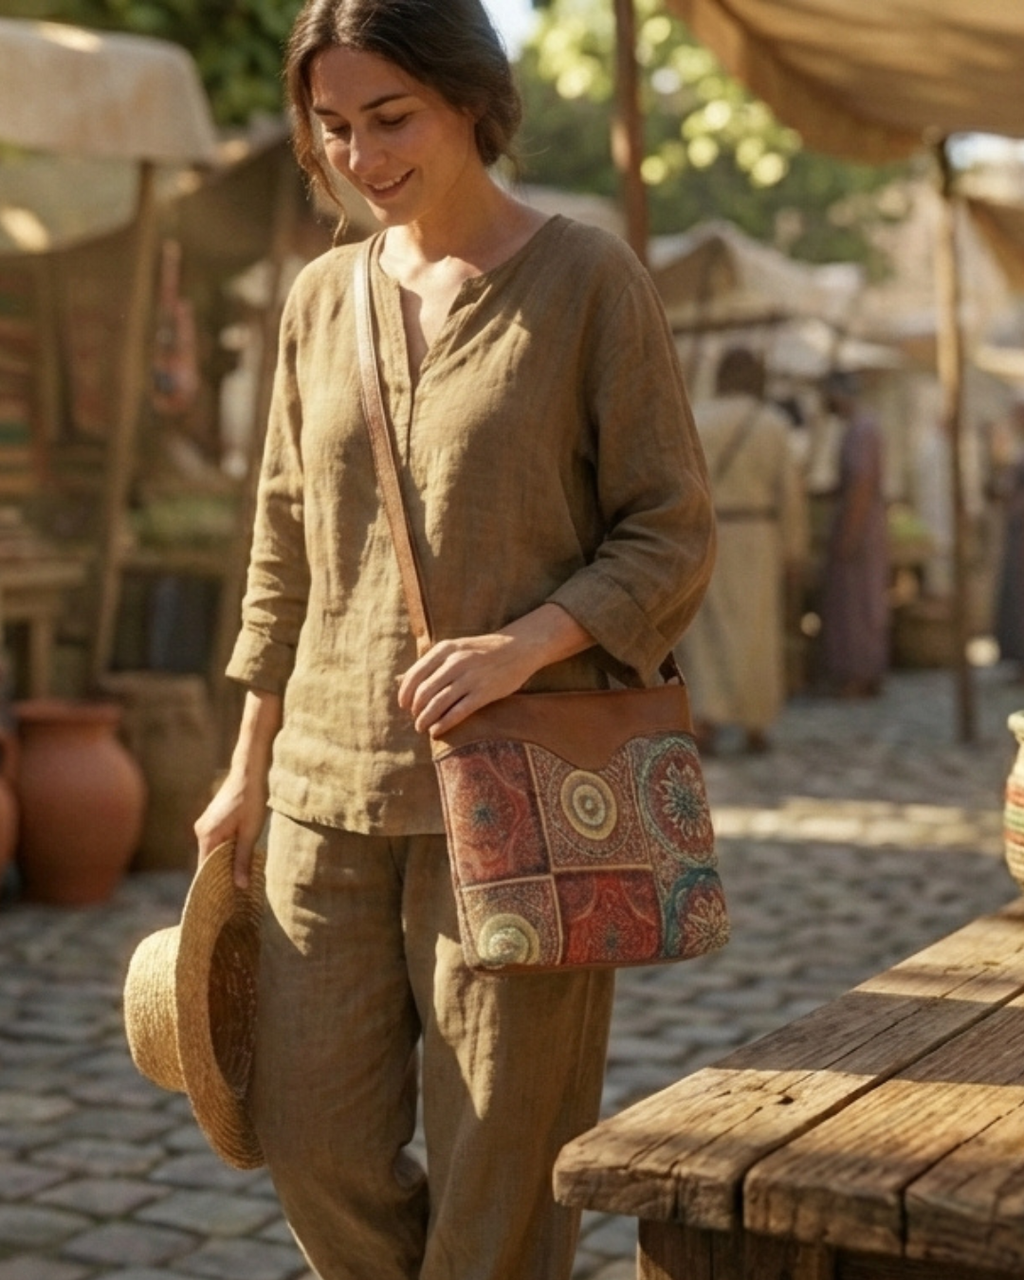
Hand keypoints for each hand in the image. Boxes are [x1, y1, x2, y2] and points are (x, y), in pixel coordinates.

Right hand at [194, 767, 268, 888]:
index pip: (204, 869)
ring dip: (226, 863)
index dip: (212, 885)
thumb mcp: (250, 832)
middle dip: (220, 876)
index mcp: (207, 836)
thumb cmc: (251, 800)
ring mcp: (206, 824)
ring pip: (214, 851)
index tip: (220, 902)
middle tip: (234, 896)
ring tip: (239, 881)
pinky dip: (227, 851)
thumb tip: (240, 886)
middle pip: (208, 861)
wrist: (250, 771)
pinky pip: (217, 842)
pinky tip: (240, 859)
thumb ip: (243, 859)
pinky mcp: (214, 820)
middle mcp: (202, 831)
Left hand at [398, 632, 537, 737]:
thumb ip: (430, 663)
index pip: (415, 675)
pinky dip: (444, 724)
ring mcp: (470, 677)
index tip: (404, 706)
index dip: (406, 694)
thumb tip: (399, 680)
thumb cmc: (482, 650)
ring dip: (426, 720)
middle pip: (424, 692)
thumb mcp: (455, 648)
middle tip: (416, 720)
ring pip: (438, 704)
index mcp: (445, 649)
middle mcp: (455, 662)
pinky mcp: (484, 692)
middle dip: (416, 711)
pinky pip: (458, 712)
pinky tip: (437, 731)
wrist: (518, 647)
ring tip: (423, 728)